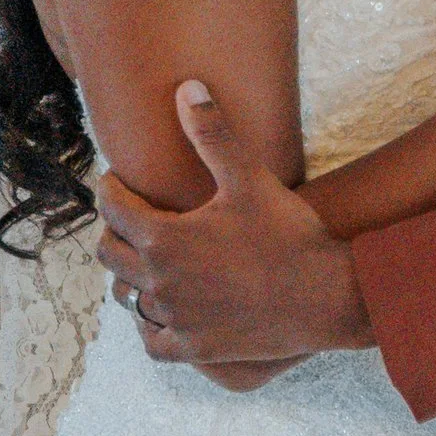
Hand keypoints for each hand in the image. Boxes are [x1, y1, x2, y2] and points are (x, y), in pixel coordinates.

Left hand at [97, 82, 368, 364]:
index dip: (110, 189)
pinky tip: (161, 312)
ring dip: (129, 277)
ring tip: (145, 262)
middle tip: (127, 219)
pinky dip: (149, 326)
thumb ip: (212, 132)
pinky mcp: (194, 348)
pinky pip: (151, 341)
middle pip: (109, 254)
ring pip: (126, 298)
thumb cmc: (289, 235)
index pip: (111, 208)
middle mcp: (159, 282)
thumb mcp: (249, 178)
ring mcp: (175, 319)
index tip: (116, 181)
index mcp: (163, 237)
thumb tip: (187, 86)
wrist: (326, 297)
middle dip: (113, 231)